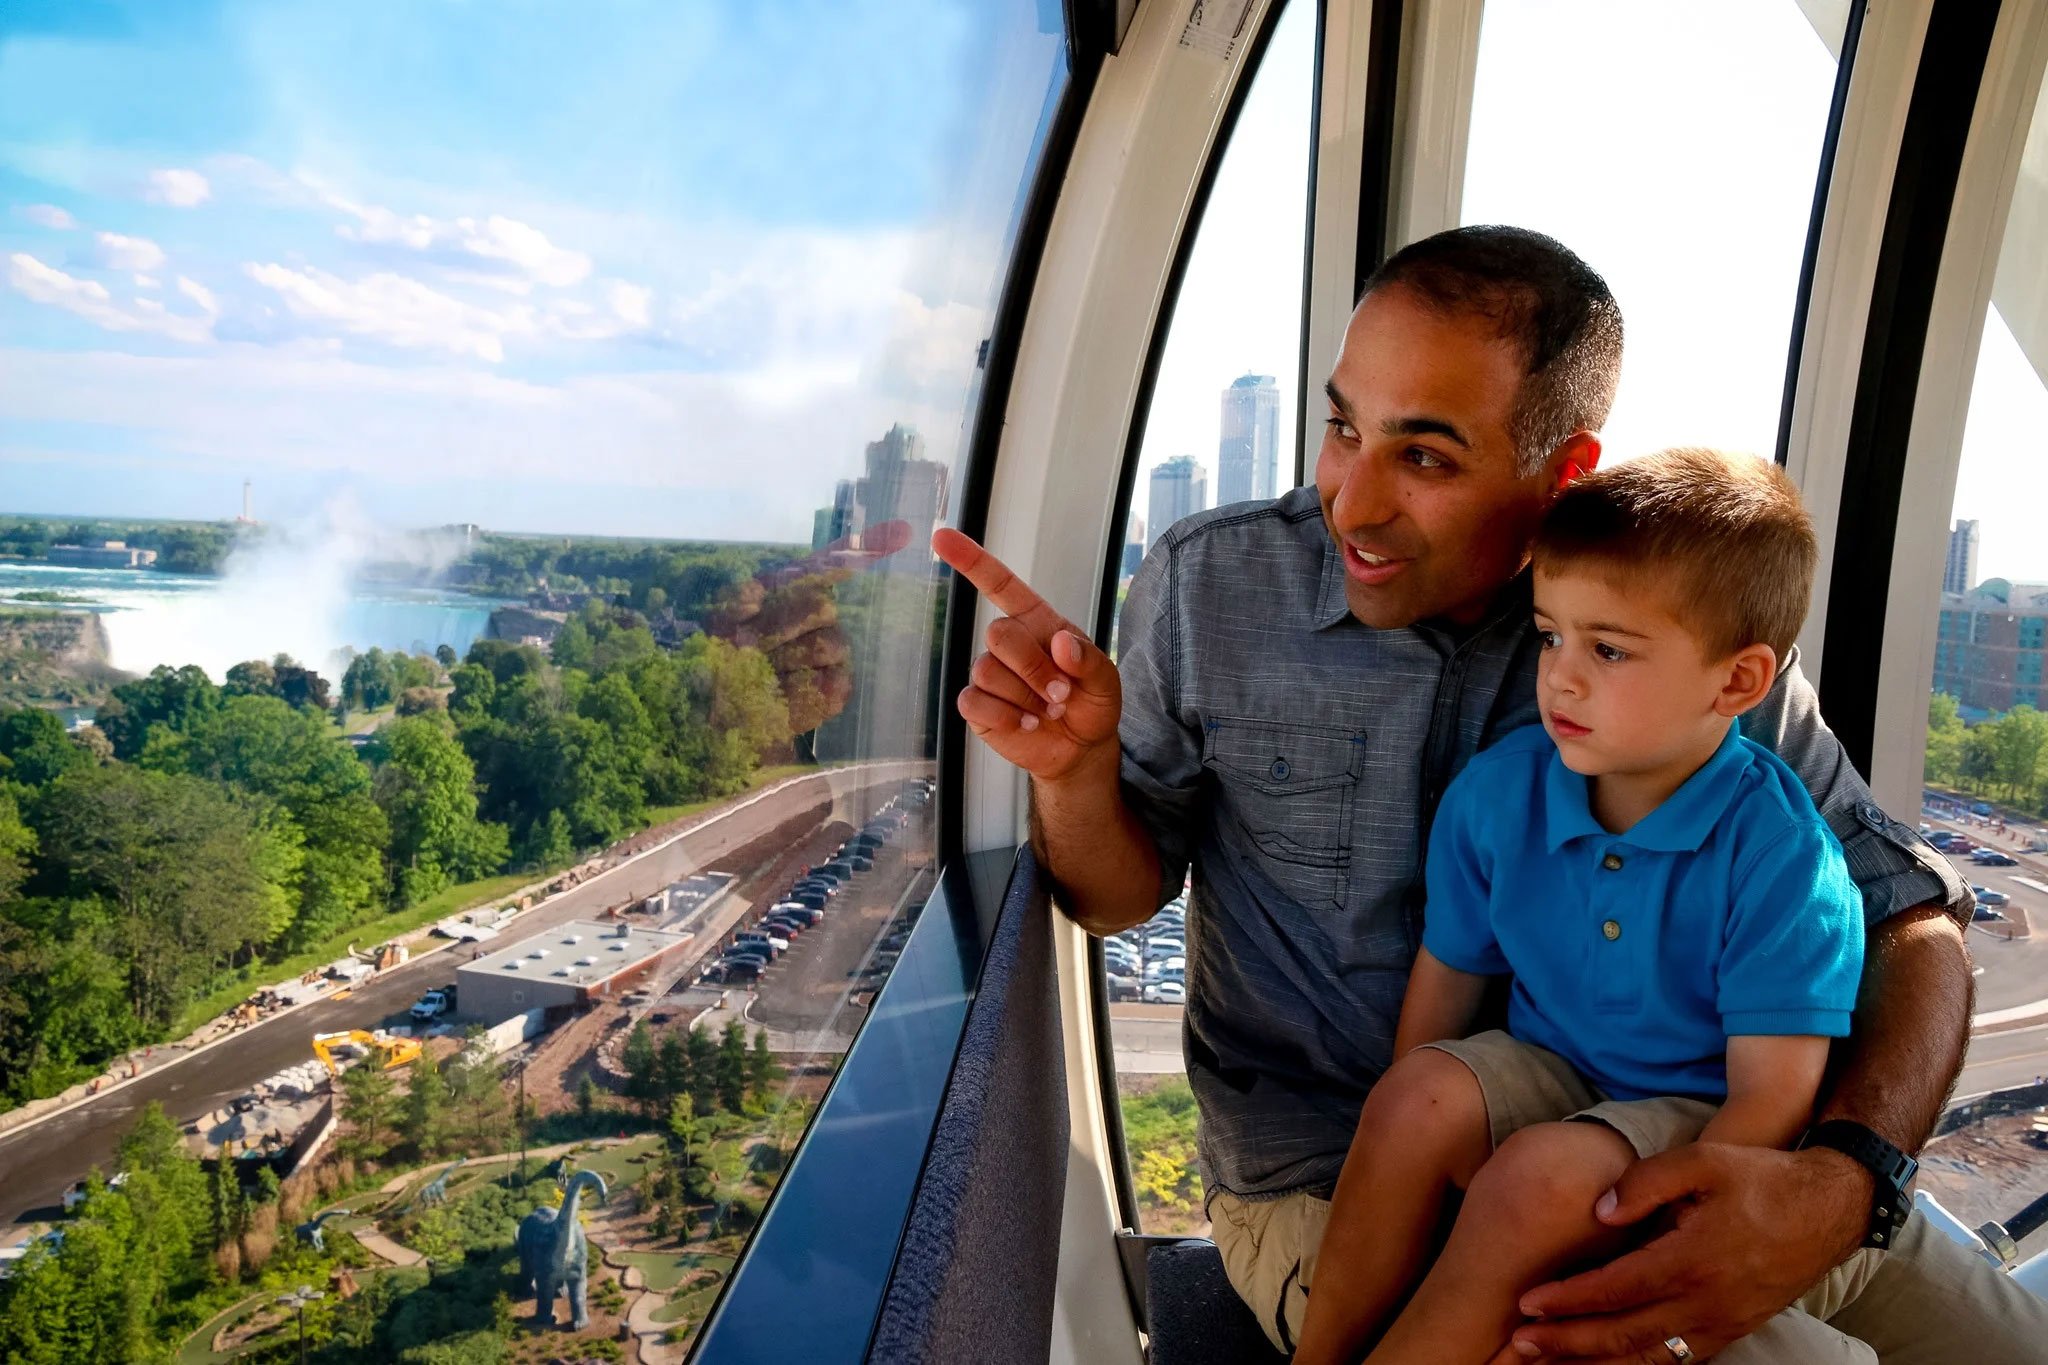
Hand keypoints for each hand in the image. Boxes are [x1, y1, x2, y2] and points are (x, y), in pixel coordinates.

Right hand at [932, 528, 1120, 782]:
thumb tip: (1061, 643)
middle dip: (1032, 667)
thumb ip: (1089, 660)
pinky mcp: (977, 705)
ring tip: (1046, 711)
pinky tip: (1024, 723)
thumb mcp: (1106, 681)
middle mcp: (1008, 642)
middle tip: (1060, 693)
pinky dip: (1004, 717)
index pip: (1000, 583)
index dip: (971, 559)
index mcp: (1037, 622)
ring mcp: (988, 672)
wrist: (1080, 748)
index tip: (942, 536)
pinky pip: (974, 701)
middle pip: (998, 633)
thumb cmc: (1091, 703)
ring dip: (1025, 698)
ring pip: (987, 671)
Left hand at [1508, 1143, 1869, 1362]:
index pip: (1616, 1290)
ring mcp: (1723, 1323)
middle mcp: (1707, 1302)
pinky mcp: (1733, 1330)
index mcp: (1693, 1260)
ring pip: (1650, 1357)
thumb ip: (1645, 1181)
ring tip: (1550, 1362)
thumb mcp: (1701, 1159)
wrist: (1828, 1208)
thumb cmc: (1759, 1177)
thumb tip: (1600, 1213)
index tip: (1527, 1303)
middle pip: (1625, 1335)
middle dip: (1568, 1343)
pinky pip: (1679, 1359)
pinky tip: (1607, 1362)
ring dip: (1597, 1362)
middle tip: (1519, 1345)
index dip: (1568, 1300)